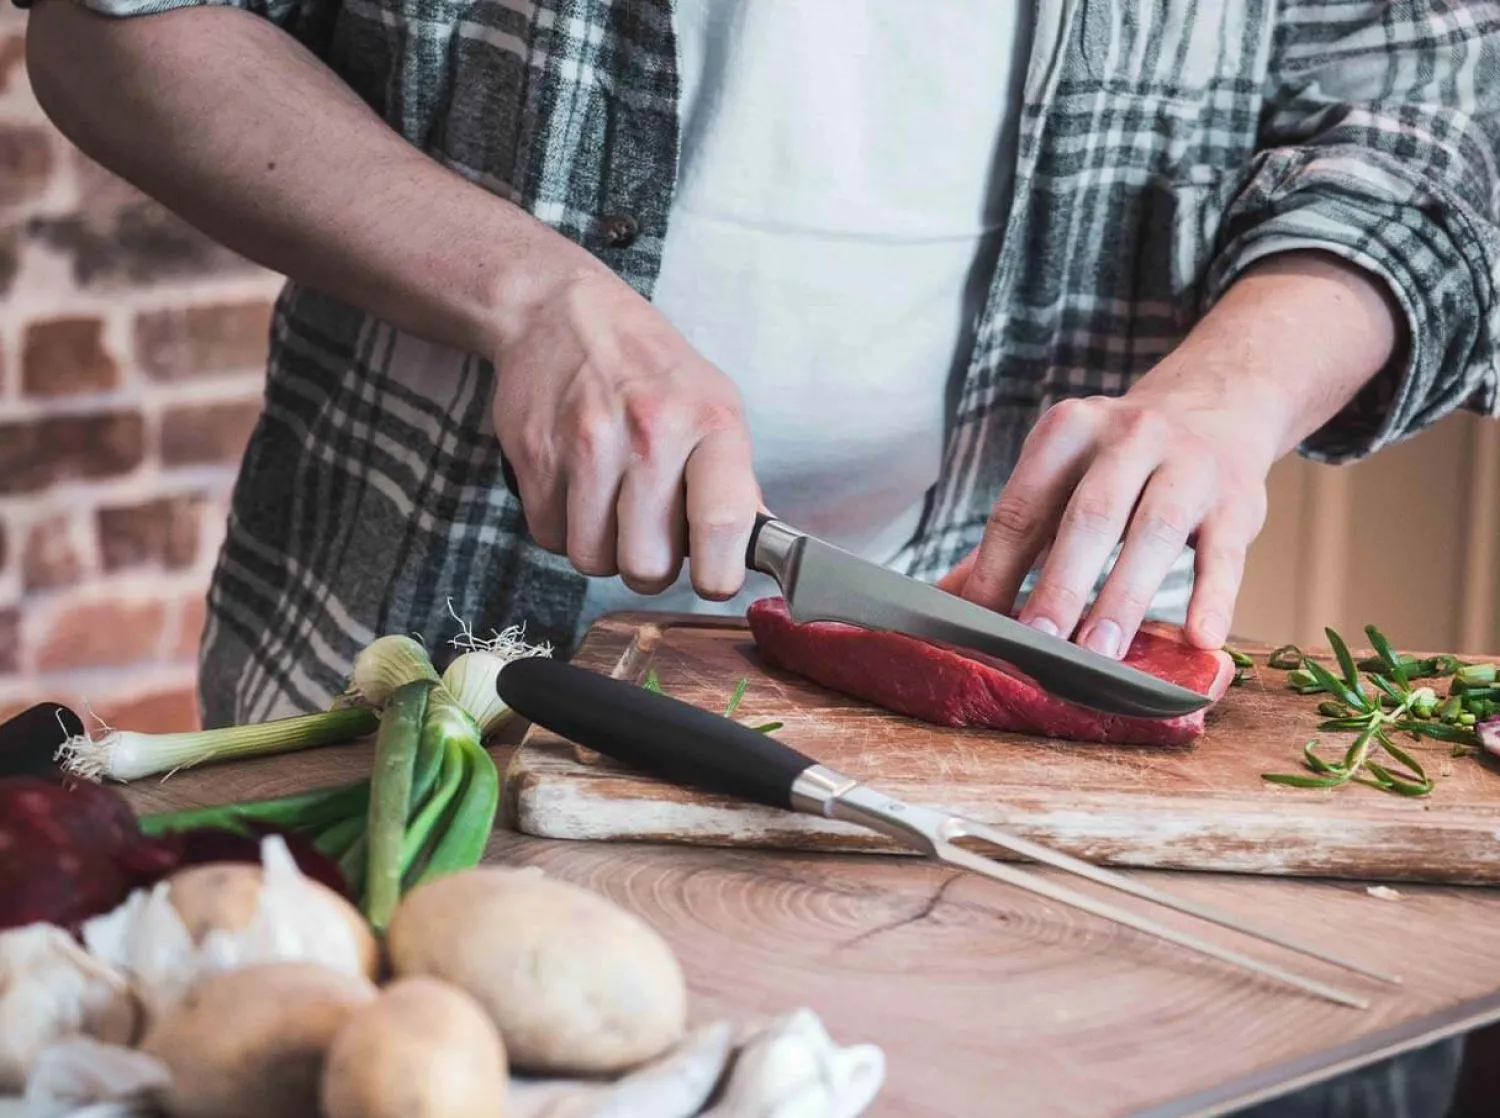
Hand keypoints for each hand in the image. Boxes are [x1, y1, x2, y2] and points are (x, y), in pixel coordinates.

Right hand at [491, 258, 760, 598]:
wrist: (561, 313)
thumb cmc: (649, 368)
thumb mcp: (714, 405)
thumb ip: (736, 481)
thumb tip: (757, 549)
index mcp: (710, 422)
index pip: (724, 524)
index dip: (720, 575)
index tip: (714, 580)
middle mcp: (650, 433)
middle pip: (649, 566)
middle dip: (649, 566)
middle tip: (649, 535)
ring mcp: (587, 445)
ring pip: (594, 561)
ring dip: (603, 549)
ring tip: (611, 506)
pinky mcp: (535, 456)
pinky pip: (551, 539)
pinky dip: (563, 529)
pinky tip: (576, 489)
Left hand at [937, 251, 1403, 656]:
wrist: (1218, 402)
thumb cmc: (1119, 459)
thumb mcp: (1063, 475)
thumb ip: (1012, 536)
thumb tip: (949, 597)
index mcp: (1068, 431)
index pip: (1023, 506)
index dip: (997, 568)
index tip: (978, 625)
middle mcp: (1129, 438)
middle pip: (1088, 517)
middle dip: (1060, 583)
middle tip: (1038, 642)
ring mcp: (1188, 466)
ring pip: (1153, 534)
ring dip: (1125, 598)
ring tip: (1102, 655)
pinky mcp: (1238, 501)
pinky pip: (1226, 553)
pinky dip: (1215, 597)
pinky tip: (1201, 639)